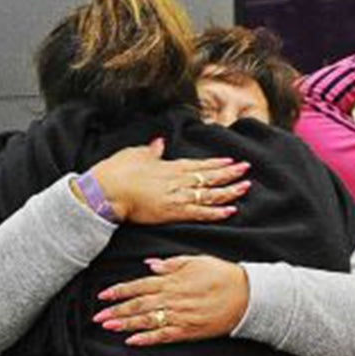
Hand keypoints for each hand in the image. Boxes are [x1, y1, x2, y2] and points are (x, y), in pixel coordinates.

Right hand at [87, 138, 249, 224]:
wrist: (107, 191)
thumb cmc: (117, 172)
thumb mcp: (135, 154)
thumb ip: (151, 150)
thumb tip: (159, 142)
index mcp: (169, 166)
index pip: (198, 164)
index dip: (216, 163)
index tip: (231, 161)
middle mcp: (177, 180)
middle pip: (209, 176)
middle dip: (229, 173)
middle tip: (247, 169)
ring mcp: (177, 196)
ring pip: (209, 193)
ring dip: (229, 190)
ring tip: (245, 187)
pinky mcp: (173, 212)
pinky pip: (200, 213)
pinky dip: (216, 211)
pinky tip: (230, 210)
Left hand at [93, 256, 248, 345]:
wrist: (246, 295)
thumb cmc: (221, 275)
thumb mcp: (195, 260)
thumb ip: (170, 263)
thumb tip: (149, 265)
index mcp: (172, 280)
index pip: (139, 285)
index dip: (120, 291)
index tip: (103, 295)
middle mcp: (172, 298)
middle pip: (138, 305)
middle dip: (116, 310)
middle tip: (97, 317)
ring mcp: (180, 316)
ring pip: (147, 321)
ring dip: (125, 325)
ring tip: (108, 327)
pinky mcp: (189, 330)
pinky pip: (164, 336)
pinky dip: (147, 339)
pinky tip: (132, 341)